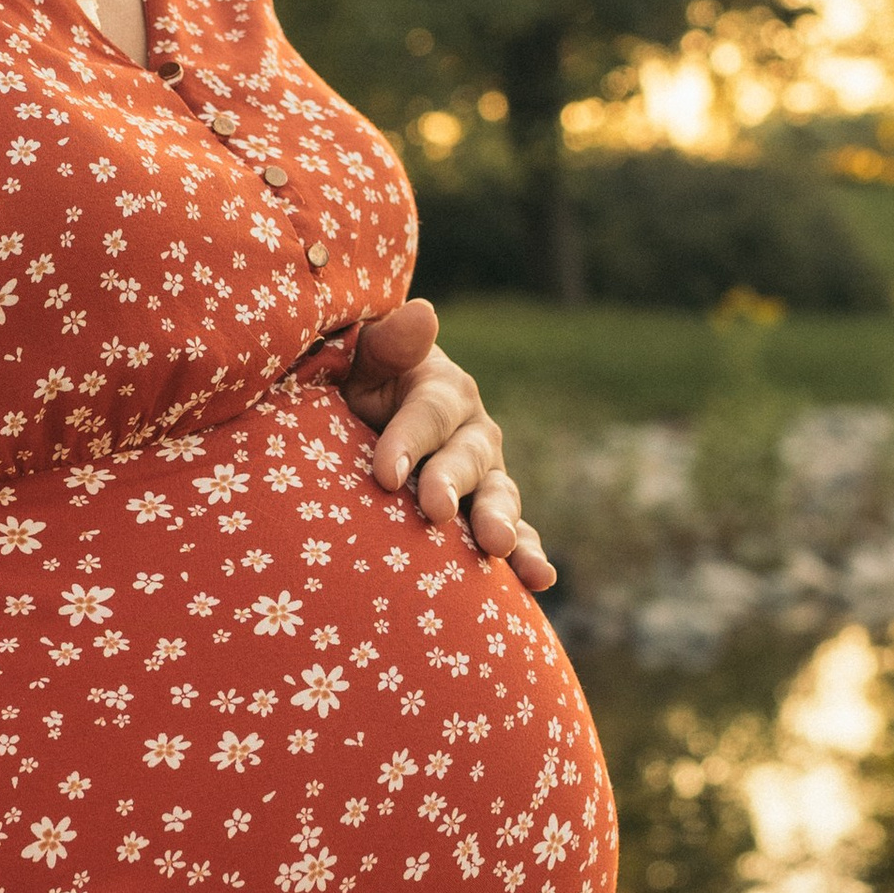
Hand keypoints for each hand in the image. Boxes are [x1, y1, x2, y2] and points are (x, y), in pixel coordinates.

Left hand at [344, 297, 554, 589]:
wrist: (359, 428)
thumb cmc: (353, 393)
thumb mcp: (360, 363)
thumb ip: (388, 342)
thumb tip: (424, 312)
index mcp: (441, 388)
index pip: (427, 413)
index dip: (408, 442)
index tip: (384, 474)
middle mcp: (472, 431)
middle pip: (467, 457)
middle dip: (451, 483)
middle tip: (432, 509)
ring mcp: (486, 477)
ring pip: (498, 497)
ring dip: (500, 522)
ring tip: (497, 546)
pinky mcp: (488, 516)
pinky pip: (516, 537)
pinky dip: (529, 556)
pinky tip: (540, 580)